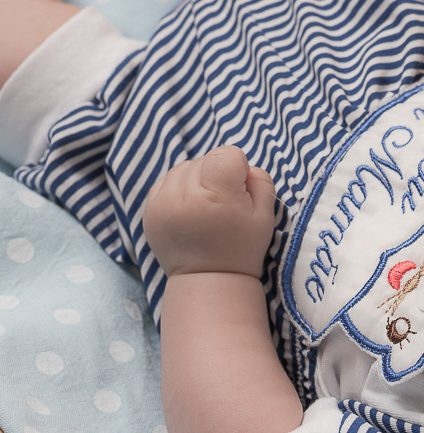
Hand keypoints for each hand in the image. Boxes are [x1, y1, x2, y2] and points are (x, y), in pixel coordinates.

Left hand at [143, 145, 276, 277]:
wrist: (209, 279)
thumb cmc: (242, 247)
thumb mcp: (265, 215)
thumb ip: (260, 180)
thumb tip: (242, 166)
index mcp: (217, 198)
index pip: (226, 153)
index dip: (237, 167)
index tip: (239, 188)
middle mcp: (185, 197)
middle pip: (205, 159)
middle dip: (217, 174)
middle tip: (223, 204)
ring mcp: (162, 203)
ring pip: (184, 168)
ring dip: (197, 179)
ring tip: (205, 207)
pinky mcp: (149, 209)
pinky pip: (167, 181)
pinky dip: (180, 189)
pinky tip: (190, 209)